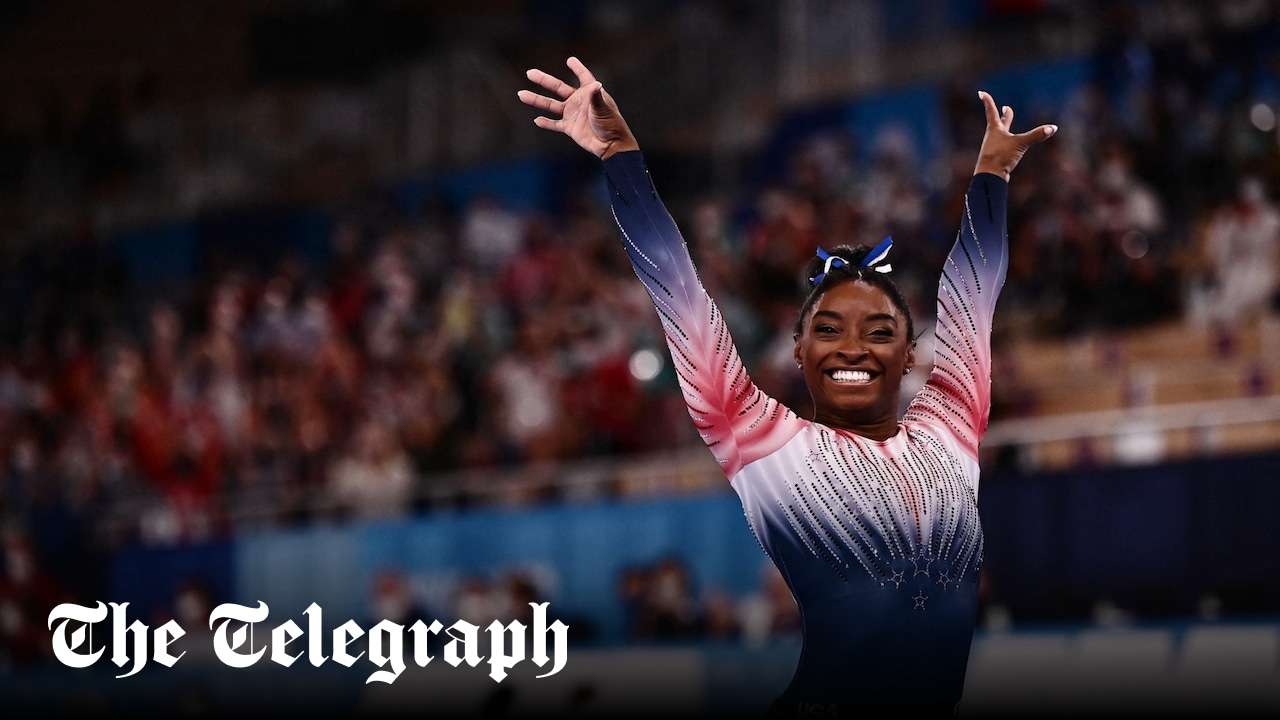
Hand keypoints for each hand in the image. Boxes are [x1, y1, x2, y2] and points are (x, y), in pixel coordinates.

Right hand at [519, 57, 638, 159]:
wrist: (611, 146)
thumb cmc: (611, 124)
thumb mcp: (603, 109)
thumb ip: (596, 97)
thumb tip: (596, 84)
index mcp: (589, 93)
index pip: (583, 76)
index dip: (577, 68)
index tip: (570, 60)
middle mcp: (579, 101)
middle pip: (558, 88)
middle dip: (544, 80)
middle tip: (530, 72)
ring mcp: (573, 114)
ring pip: (551, 105)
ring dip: (536, 100)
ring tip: (521, 94)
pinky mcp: (570, 128)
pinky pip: (555, 124)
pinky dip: (546, 123)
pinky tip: (537, 120)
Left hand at [973, 90, 1056, 180]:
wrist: (989, 177)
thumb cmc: (1000, 157)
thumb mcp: (1020, 144)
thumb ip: (1036, 135)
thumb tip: (1053, 128)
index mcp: (995, 129)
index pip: (992, 111)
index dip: (987, 101)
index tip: (980, 93)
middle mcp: (992, 136)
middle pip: (998, 122)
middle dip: (1003, 115)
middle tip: (1005, 108)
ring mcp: (993, 147)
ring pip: (1001, 135)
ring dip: (1005, 128)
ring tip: (1007, 125)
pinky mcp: (996, 157)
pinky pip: (1003, 147)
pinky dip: (1007, 143)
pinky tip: (1009, 147)